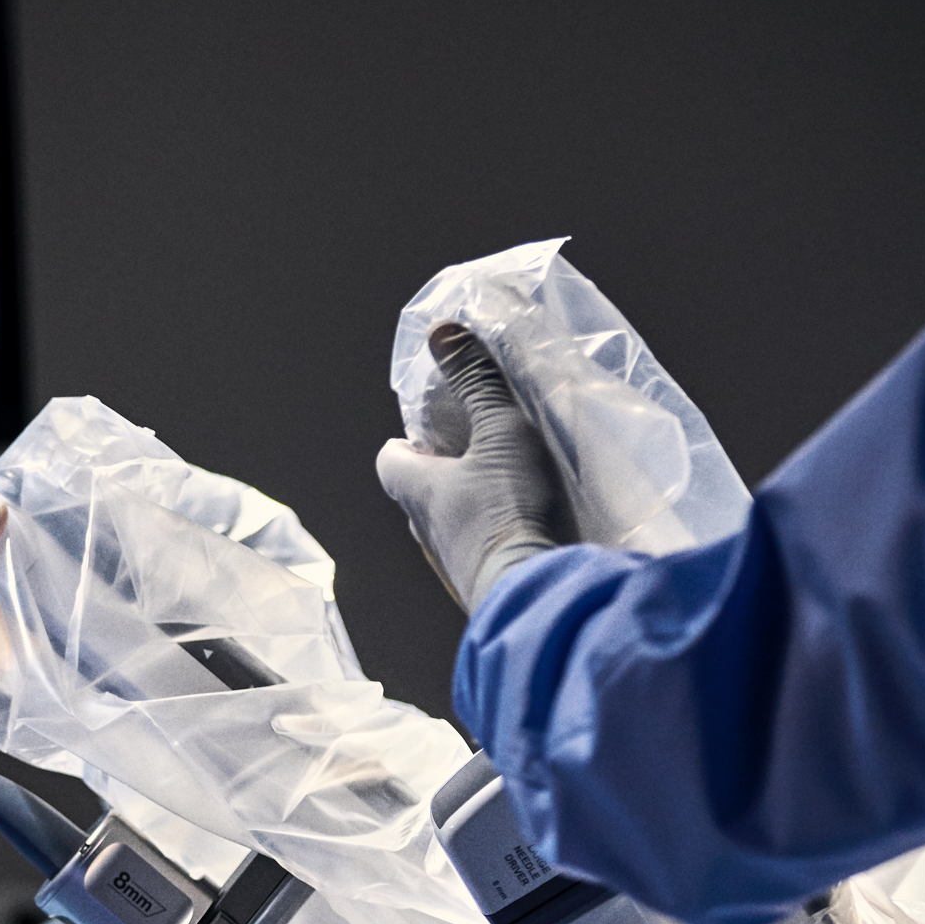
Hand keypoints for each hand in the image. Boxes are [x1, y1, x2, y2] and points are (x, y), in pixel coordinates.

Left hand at [374, 323, 573, 611]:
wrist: (537, 593)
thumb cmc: (511, 506)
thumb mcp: (501, 431)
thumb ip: (476, 381)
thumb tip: (442, 330)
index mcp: (416, 490)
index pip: (388, 460)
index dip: (405, 442)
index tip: (435, 430)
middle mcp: (425, 531)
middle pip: (417, 494)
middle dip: (440, 473)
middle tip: (479, 452)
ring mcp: (451, 564)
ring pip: (448, 525)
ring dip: (469, 506)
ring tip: (510, 487)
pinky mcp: (481, 587)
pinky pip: (478, 553)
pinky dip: (493, 535)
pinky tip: (526, 527)